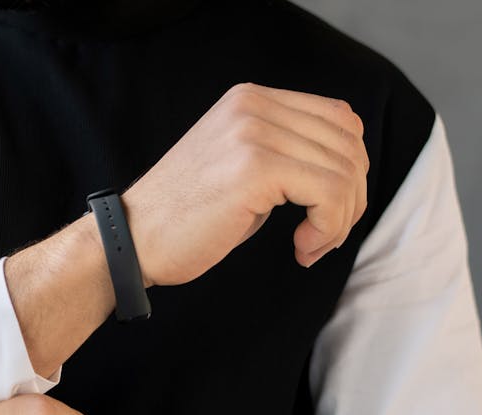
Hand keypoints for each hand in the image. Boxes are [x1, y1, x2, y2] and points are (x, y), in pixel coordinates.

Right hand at [121, 81, 369, 284]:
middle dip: (350, 200)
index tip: (325, 211)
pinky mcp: (256, 169)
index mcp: (250, 99)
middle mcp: (254, 106)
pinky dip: (329, 228)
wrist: (131, 241)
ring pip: (345, 172)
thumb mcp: (236, 166)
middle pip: (349, 145)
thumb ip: (282, 153)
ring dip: (340, 220)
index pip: (340, 119)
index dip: (349, 169)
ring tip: (309, 246)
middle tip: (322, 237)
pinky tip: (302, 248)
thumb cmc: (181, 218)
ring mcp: (254, 133)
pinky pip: (330, 194)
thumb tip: (344, 171)